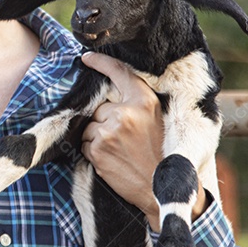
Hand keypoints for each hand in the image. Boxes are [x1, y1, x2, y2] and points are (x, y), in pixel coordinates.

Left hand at [80, 53, 206, 229]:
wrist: (162, 188)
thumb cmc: (162, 154)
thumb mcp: (157, 120)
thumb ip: (137, 104)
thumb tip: (110, 95)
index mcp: (144, 101)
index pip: (118, 73)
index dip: (101, 62)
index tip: (86, 57)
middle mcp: (126, 112)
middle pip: (100, 107)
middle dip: (106, 120)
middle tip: (126, 139)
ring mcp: (109, 131)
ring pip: (90, 126)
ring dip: (98, 136)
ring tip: (120, 150)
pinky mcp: (98, 149)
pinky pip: (85, 143)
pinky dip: (93, 151)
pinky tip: (112, 159)